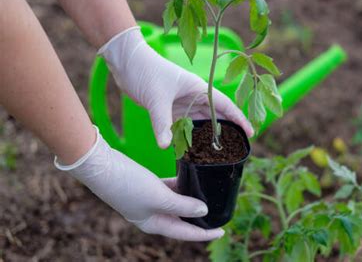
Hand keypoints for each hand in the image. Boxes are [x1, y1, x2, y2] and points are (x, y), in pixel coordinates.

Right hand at [55, 126, 223, 240]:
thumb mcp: (159, 197)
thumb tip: (204, 211)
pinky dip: (179, 185)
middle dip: (199, 217)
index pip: (185, 233)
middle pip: (182, 219)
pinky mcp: (145, 186)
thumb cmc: (128, 184)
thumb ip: (183, 205)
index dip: (205, 233)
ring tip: (209, 193)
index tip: (222, 231)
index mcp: (154, 224)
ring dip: (190, 198)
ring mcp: (148, 200)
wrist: (101, 166)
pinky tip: (190, 176)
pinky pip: (168, 188)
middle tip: (218, 211)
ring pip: (176, 202)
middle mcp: (152, 215)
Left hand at [98, 26, 252, 147]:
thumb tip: (165, 147)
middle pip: (216, 115)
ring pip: (200, 121)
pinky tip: (191, 147)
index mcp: (198, 88)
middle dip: (227, 130)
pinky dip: (189, 135)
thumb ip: (161, 122)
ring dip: (207, 135)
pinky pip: (184, 124)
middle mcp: (194, 95)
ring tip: (217, 152)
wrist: (126, 61)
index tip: (251, 133)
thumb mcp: (155, 98)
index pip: (225, 105)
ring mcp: (182, 102)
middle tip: (237, 148)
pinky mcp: (170, 107)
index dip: (239, 119)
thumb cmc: (145, 71)